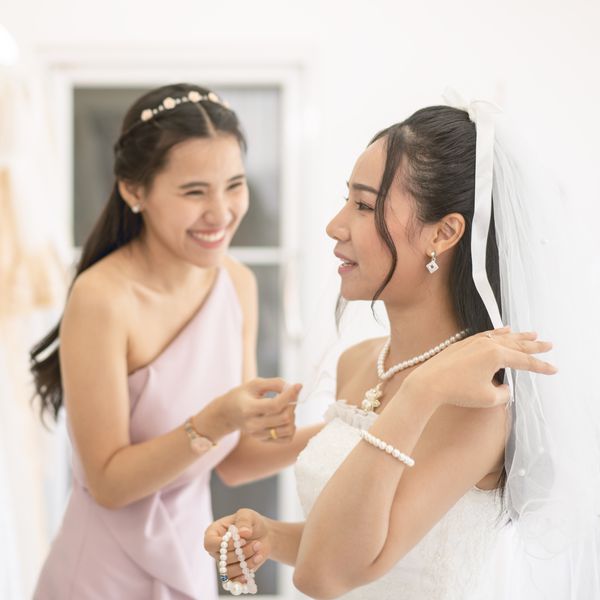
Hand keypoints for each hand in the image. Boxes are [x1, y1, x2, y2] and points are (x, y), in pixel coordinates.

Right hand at [204, 509, 270, 584]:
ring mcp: (223, 562)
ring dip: (246, 564)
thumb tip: (242, 533)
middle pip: (222, 559)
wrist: (264, 535)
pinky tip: (251, 572)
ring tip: (258, 553)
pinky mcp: (232, 573)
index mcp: (213, 532)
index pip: (210, 543)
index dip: (226, 545)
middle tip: (257, 544)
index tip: (242, 540)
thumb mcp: (248, 515)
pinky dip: (243, 578)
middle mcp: (215, 549)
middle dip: (241, 553)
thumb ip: (244, 521)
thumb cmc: (252, 522)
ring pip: (229, 571)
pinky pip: (233, 582)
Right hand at [208, 378, 301, 442]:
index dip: (290, 395)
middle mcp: (253, 425)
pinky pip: (287, 439)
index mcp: (248, 408)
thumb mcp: (255, 384)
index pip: (274, 405)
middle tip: (289, 396)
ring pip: (288, 430)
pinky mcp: (264, 441)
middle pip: (284, 418)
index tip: (298, 386)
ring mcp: (259, 435)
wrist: (227, 413)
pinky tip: (284, 418)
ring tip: (286, 407)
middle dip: (292, 404)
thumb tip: (293, 388)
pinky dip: (291, 427)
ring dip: (292, 416)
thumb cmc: (242, 395)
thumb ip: (275, 383)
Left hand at [402, 327, 556, 409]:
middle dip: (534, 346)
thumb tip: (505, 386)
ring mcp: (475, 341)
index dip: (541, 367)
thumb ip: (503, 392)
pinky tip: (505, 330)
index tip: (554, 370)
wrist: (429, 383)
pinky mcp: (464, 343)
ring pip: (503, 337)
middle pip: (517, 344)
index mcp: (497, 355)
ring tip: (533, 334)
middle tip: (549, 345)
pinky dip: (500, 332)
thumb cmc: (458, 391)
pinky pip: (488, 334)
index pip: (525, 361)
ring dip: (519, 336)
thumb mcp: (488, 397)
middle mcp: (488, 344)